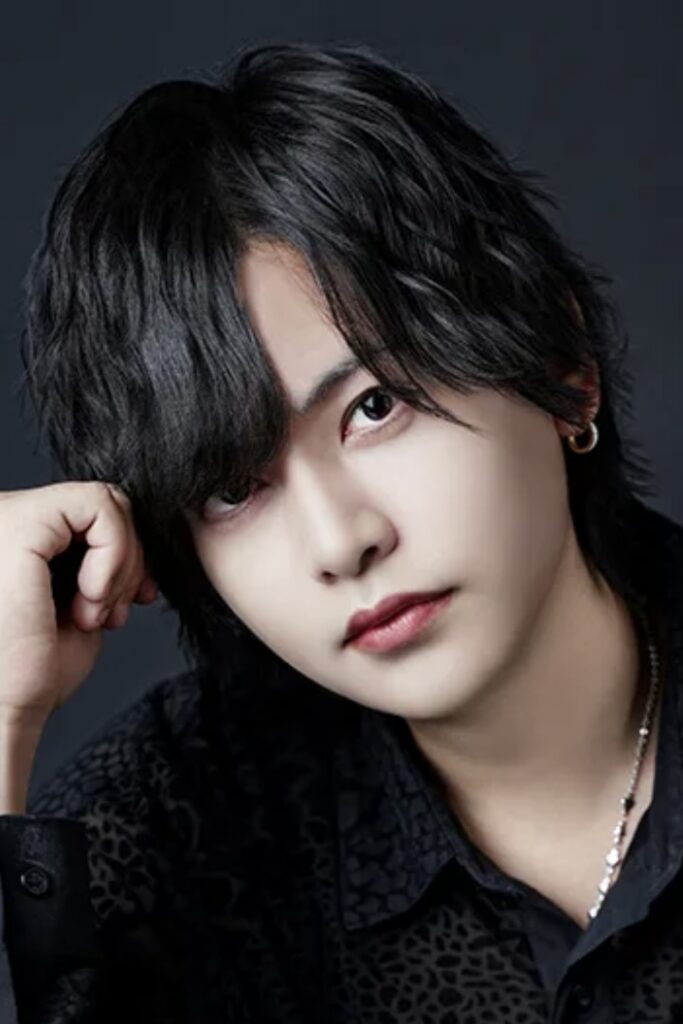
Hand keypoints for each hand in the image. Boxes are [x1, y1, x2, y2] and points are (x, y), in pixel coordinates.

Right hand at [0, 481, 156, 728]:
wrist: (2, 711)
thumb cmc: (32, 673)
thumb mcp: (78, 600)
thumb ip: (97, 560)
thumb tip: (143, 535)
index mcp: (14, 534)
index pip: (91, 514)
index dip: (125, 554)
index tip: (129, 603)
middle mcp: (5, 516)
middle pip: (103, 504)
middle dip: (129, 561)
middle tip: (110, 616)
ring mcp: (8, 514)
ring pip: (107, 501)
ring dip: (121, 565)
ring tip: (92, 614)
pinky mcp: (20, 521)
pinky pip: (99, 506)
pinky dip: (114, 553)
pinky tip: (89, 599)